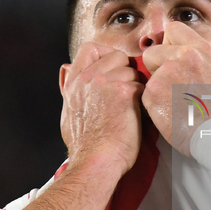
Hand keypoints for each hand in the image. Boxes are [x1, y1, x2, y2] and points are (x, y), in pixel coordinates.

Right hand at [59, 42, 143, 175]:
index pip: (90, 48)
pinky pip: (142, 85)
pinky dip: (143, 99)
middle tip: (128, 91)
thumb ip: (71, 90)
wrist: (96, 161)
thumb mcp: (68, 113)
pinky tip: (137, 114)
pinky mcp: (124, 92)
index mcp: (74, 82)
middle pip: (117, 56)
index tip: (113, 68)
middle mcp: (88, 78)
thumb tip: (67, 72)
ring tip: (131, 108)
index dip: (106, 54)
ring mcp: (106, 83)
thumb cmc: (85, 146)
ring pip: (132, 71)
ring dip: (136, 87)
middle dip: (126, 70)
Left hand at [141, 23, 210, 155]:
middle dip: (156, 67)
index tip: (172, 60)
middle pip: (152, 51)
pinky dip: (153, 105)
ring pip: (147, 75)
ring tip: (174, 103)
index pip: (173, 30)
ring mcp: (166, 72)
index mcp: (203, 50)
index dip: (168, 44)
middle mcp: (184, 55)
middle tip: (172, 86)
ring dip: (156, 87)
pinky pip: (145, 94)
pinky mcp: (153, 91)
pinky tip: (170, 113)